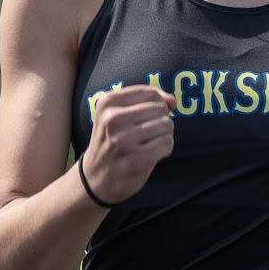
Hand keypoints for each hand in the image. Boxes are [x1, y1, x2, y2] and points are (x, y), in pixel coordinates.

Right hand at [81, 85, 177, 205]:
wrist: (95, 176)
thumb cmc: (112, 140)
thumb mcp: (118, 113)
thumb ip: (147, 101)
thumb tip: (173, 100)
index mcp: (107, 102)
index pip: (150, 93)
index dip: (158, 103)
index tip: (148, 116)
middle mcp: (113, 119)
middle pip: (160, 108)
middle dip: (160, 119)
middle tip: (146, 133)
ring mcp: (124, 140)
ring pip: (166, 125)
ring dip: (163, 134)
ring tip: (148, 142)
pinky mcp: (136, 159)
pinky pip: (167, 143)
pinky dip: (165, 148)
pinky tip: (151, 153)